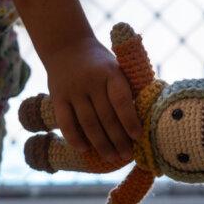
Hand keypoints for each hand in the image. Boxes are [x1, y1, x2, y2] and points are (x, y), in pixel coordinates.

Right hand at [42, 36, 142, 161]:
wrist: (66, 46)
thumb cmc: (100, 63)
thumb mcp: (117, 67)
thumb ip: (127, 88)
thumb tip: (146, 117)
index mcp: (111, 72)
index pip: (121, 100)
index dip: (130, 120)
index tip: (138, 137)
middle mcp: (91, 81)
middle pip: (106, 116)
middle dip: (118, 139)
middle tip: (126, 155)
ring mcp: (73, 90)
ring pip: (88, 123)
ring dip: (100, 143)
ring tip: (111, 157)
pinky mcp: (57, 97)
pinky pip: (66, 122)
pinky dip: (74, 137)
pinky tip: (84, 149)